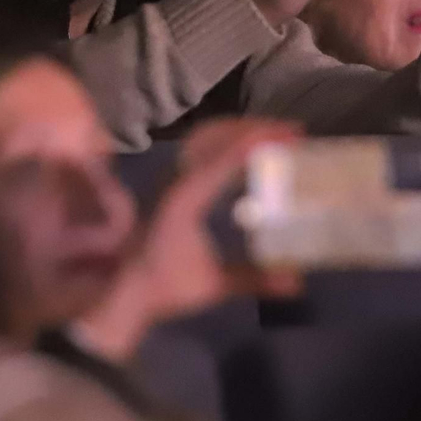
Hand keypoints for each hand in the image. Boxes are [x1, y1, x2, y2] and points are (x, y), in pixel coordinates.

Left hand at [76, 119, 303, 358]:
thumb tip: (297, 282)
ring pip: (208, 137)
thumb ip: (255, 279)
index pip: (227, 155)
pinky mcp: (171, 184)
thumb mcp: (214, 285)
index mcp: (187, 198)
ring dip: (241, 131)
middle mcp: (177, 179)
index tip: (293, 135)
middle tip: (292, 132)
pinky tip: (247, 154)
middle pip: (218, 135)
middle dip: (256, 128)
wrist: (124, 293)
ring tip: (274, 136)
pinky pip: (201, 149)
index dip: (261, 139)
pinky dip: (228, 142)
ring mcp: (171, 178)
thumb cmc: (165, 287)